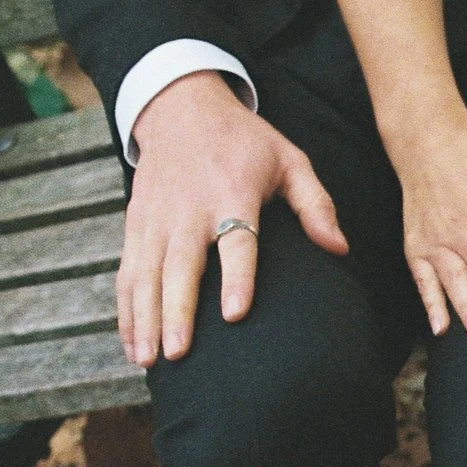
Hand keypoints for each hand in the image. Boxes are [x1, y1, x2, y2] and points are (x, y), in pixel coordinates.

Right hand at [120, 71, 348, 365]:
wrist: (181, 106)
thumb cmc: (247, 141)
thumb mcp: (290, 160)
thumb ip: (316, 204)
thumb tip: (340, 248)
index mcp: (232, 193)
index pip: (236, 242)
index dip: (236, 278)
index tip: (234, 314)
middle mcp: (189, 209)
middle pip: (181, 266)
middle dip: (177, 311)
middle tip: (179, 354)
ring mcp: (157, 218)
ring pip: (146, 274)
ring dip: (145, 319)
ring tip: (150, 361)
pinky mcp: (135, 224)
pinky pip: (127, 272)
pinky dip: (126, 309)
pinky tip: (133, 344)